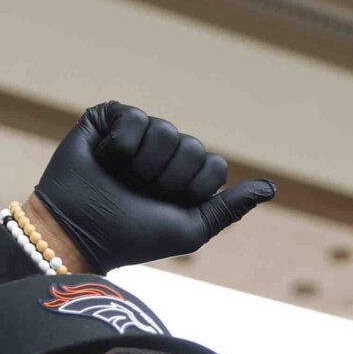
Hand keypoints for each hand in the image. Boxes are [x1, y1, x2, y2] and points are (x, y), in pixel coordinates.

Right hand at [29, 103, 275, 272]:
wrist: (81, 230)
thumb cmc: (135, 236)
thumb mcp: (192, 228)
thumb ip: (229, 207)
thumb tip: (271, 187)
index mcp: (186, 174)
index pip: (214, 165)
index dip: (193, 190)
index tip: (167, 206)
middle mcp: (165, 151)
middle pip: (192, 147)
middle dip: (167, 179)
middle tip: (139, 193)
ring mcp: (138, 132)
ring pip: (165, 131)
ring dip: (144, 166)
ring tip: (121, 179)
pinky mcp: (110, 118)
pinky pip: (135, 118)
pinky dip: (121, 147)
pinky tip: (104, 160)